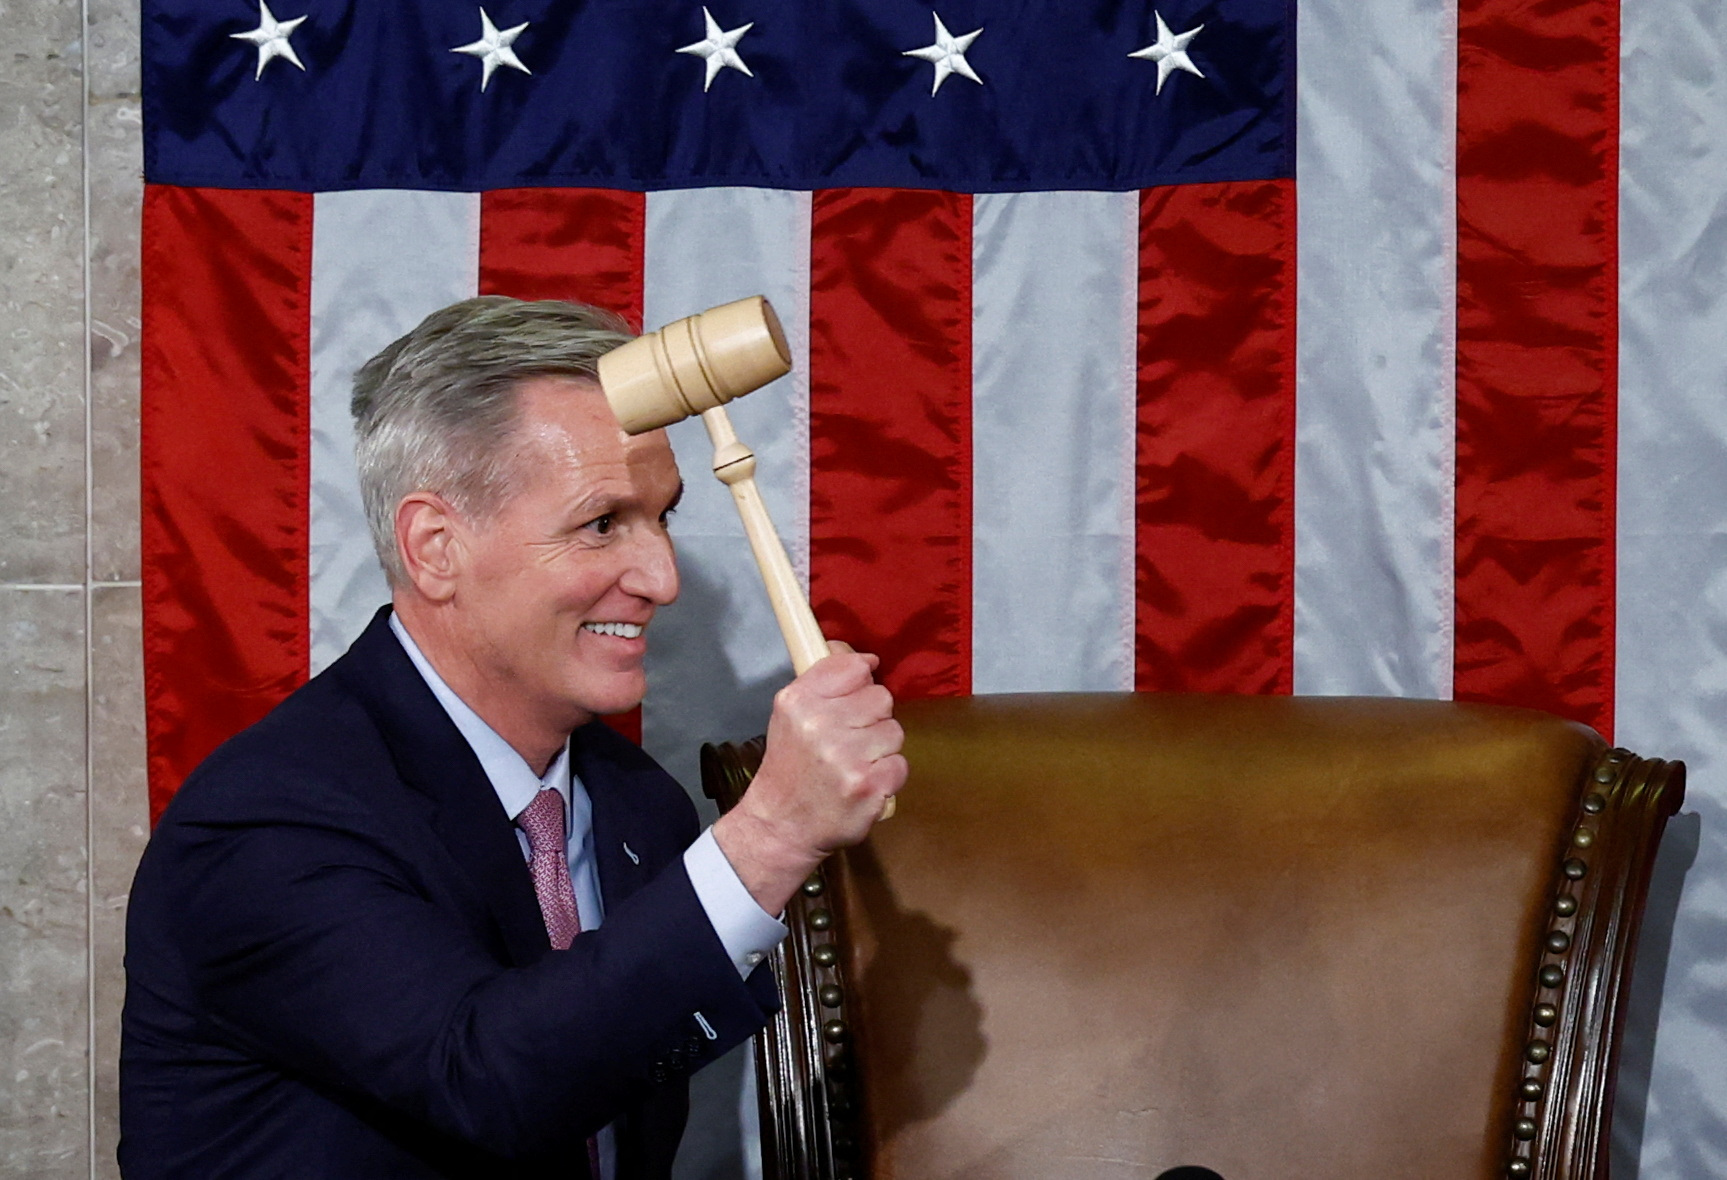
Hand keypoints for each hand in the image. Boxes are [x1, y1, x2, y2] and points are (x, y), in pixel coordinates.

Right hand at [711, 642, 905, 914]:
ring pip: (894, 731)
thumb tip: (865, 657)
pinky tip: (863, 784)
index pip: (854, 668)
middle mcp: (819, 725)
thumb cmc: (790, 767)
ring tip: (854, 764)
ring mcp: (845, 757)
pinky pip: (900, 764)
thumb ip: (824, 682)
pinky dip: (886, 776)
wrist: (780, 827)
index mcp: (798, 701)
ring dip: (881, 749)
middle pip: (881, 697)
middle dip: (872, 718)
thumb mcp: (789, 715)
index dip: (861, 682)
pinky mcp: (868, 786)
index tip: (854, 696)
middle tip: (850, 740)